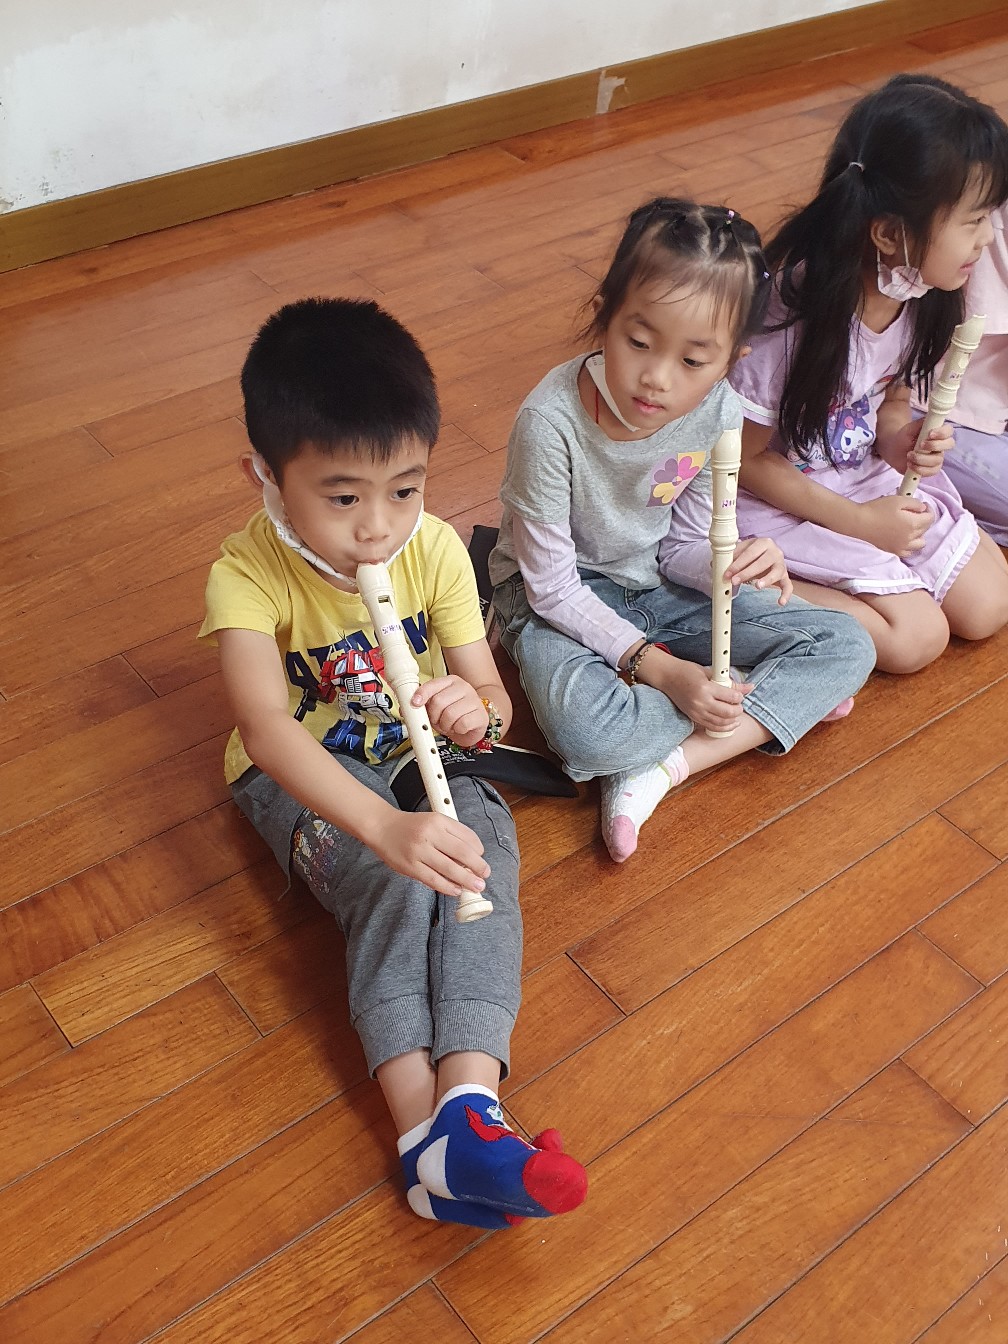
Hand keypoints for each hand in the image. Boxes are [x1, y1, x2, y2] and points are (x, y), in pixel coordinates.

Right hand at [371, 808, 490, 900]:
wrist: (382, 827)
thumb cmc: (410, 826)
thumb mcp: (433, 821)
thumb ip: (451, 834)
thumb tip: (472, 856)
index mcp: (439, 821)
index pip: (466, 836)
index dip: (478, 849)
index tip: (481, 858)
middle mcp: (430, 834)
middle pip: (461, 853)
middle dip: (477, 866)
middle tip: (485, 875)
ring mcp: (419, 851)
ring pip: (449, 868)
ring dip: (466, 879)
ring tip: (476, 886)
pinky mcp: (410, 866)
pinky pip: (433, 879)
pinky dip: (447, 887)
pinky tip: (456, 890)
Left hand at [412, 675, 487, 747]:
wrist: (474, 724)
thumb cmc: (453, 714)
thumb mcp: (435, 708)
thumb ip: (422, 706)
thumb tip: (404, 709)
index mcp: (450, 682)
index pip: (433, 685)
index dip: (422, 695)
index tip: (415, 704)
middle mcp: (463, 688)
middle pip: (438, 701)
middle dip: (433, 716)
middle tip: (436, 721)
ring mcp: (474, 700)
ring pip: (449, 714)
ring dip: (445, 725)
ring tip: (448, 724)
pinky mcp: (480, 715)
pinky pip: (462, 724)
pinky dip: (457, 730)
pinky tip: (459, 727)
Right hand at [658, 655, 752, 733]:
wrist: (667, 677)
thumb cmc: (686, 671)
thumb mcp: (709, 672)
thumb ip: (729, 682)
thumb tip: (747, 687)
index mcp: (705, 688)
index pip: (730, 697)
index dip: (740, 697)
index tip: (741, 695)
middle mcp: (701, 702)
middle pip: (728, 713)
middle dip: (738, 710)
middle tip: (740, 706)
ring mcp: (696, 712)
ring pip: (720, 723)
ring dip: (732, 721)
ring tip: (737, 717)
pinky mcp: (693, 717)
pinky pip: (711, 727)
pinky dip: (722, 727)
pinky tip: (729, 724)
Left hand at [723, 537, 792, 604]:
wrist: (765, 555)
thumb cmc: (751, 555)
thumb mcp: (741, 553)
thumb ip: (730, 558)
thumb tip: (713, 564)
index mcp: (763, 543)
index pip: (749, 553)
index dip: (737, 563)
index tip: (727, 573)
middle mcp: (775, 551)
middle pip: (761, 562)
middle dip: (746, 572)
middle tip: (734, 581)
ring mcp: (781, 564)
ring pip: (776, 572)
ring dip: (766, 580)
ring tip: (757, 586)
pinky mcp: (785, 576)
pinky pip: (788, 586)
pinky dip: (786, 594)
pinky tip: (780, 603)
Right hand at [856, 494, 932, 555]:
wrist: (859, 523)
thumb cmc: (876, 510)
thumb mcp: (898, 500)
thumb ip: (914, 503)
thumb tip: (922, 508)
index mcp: (913, 524)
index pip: (931, 518)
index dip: (929, 510)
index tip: (923, 506)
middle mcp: (910, 538)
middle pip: (926, 530)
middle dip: (923, 520)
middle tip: (914, 513)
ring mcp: (902, 547)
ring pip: (920, 543)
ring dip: (919, 534)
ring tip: (910, 527)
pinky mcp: (893, 551)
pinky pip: (908, 552)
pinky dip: (910, 546)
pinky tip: (904, 538)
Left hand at [887, 419, 952, 478]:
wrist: (893, 450)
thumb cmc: (904, 436)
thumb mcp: (910, 427)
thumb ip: (921, 423)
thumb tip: (931, 417)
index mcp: (938, 433)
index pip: (949, 431)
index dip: (942, 433)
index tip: (930, 434)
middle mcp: (940, 445)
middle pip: (949, 445)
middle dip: (934, 445)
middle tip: (920, 445)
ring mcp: (936, 458)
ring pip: (938, 460)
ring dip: (922, 458)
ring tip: (909, 455)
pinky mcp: (930, 469)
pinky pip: (932, 472)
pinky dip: (920, 469)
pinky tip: (910, 464)